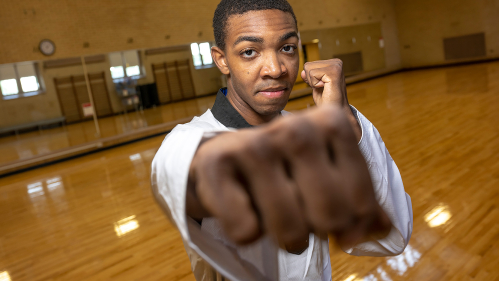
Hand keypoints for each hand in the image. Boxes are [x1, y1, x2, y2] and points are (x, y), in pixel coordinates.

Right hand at [187, 105, 390, 250]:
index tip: (346, 230)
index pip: (363, 199)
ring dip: (286, 237)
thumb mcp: (325, 174)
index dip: (358, 223)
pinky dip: (247, 233)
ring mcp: (254, 143)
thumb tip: (385, 229)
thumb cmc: (281, 170)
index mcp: (331, 122)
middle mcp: (295, 127)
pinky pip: (246, 229)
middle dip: (321, 231)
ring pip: (290, 228)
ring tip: (280, 224)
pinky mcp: (217, 162)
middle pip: (331, 216)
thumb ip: (357, 198)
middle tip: (309, 225)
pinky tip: (245, 211)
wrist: (221, 160)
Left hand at [301, 59, 361, 141]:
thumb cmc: (326, 101)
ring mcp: (336, 66)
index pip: (308, 65)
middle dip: (310, 80)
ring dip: (313, 83)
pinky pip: (312, 74)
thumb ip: (309, 76)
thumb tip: (303, 71)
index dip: (310, 79)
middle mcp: (336, 62)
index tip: (321, 86)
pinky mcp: (334, 73)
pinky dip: (315, 84)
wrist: (335, 112)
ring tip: (324, 89)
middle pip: (307, 65)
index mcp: (333, 63)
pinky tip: (325, 89)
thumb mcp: (315, 85)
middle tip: (322, 88)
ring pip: (308, 69)